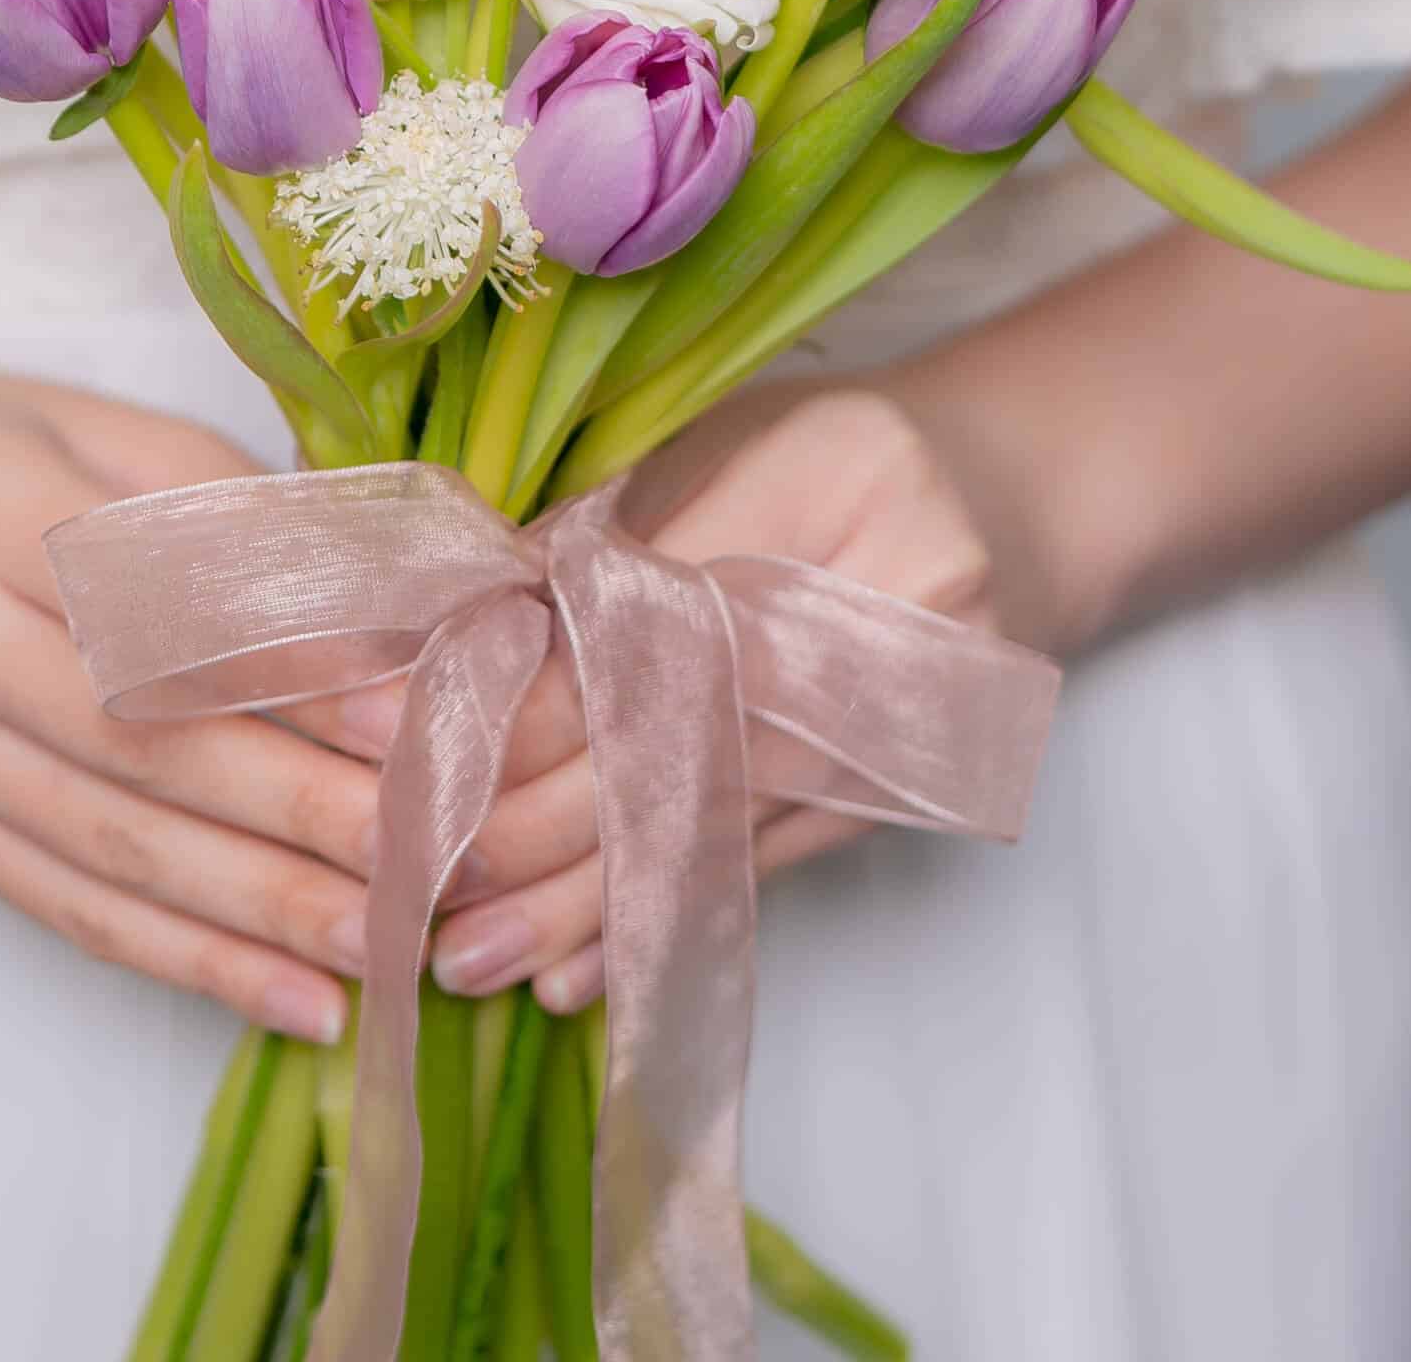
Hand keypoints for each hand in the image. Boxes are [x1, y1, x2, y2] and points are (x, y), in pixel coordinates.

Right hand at [0, 371, 383, 1042]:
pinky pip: (70, 908)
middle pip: (139, 738)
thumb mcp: (87, 426)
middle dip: (297, 804)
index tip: (410, 710)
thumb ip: (223, 503)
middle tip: (429, 842)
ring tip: (388, 936)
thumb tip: (388, 605)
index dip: (291, 663)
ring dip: (261, 906)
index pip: (157, 600)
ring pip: (114, 846)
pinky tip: (295, 996)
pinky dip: (190, 961)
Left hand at [402, 390, 998, 1013]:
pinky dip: (664, 920)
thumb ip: (600, 526)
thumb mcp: (722, 439)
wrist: (1015, 503)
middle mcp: (897, 605)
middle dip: (534, 813)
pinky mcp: (907, 794)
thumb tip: (454, 628)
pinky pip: (766, 868)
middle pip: (687, 735)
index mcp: (836, 479)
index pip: (651, 618)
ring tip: (469, 957)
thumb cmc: (839, 455)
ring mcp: (916, 714)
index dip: (518, 690)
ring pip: (720, 822)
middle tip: (407, 869)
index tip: (395, 736)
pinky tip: (579, 972)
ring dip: (586, 903)